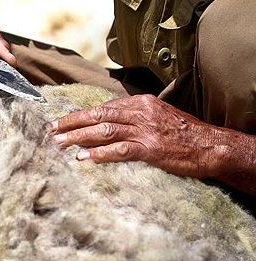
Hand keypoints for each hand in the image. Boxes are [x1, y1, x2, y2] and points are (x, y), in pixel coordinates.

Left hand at [48, 94, 221, 177]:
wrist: (210, 145)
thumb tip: (104, 123)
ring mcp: (144, 130)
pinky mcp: (150, 149)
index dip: (79, 114)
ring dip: (78, 137)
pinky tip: (83, 158)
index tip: (61, 121)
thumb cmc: (182, 132)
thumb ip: (132, 117)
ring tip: (59, 144)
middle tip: (51, 130)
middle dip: (71, 123)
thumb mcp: (156, 115)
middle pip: (97, 115)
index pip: (102, 106)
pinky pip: (119, 150)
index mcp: (139, 102)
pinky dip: (99, 154)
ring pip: (103, 130)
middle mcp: (139, 112)